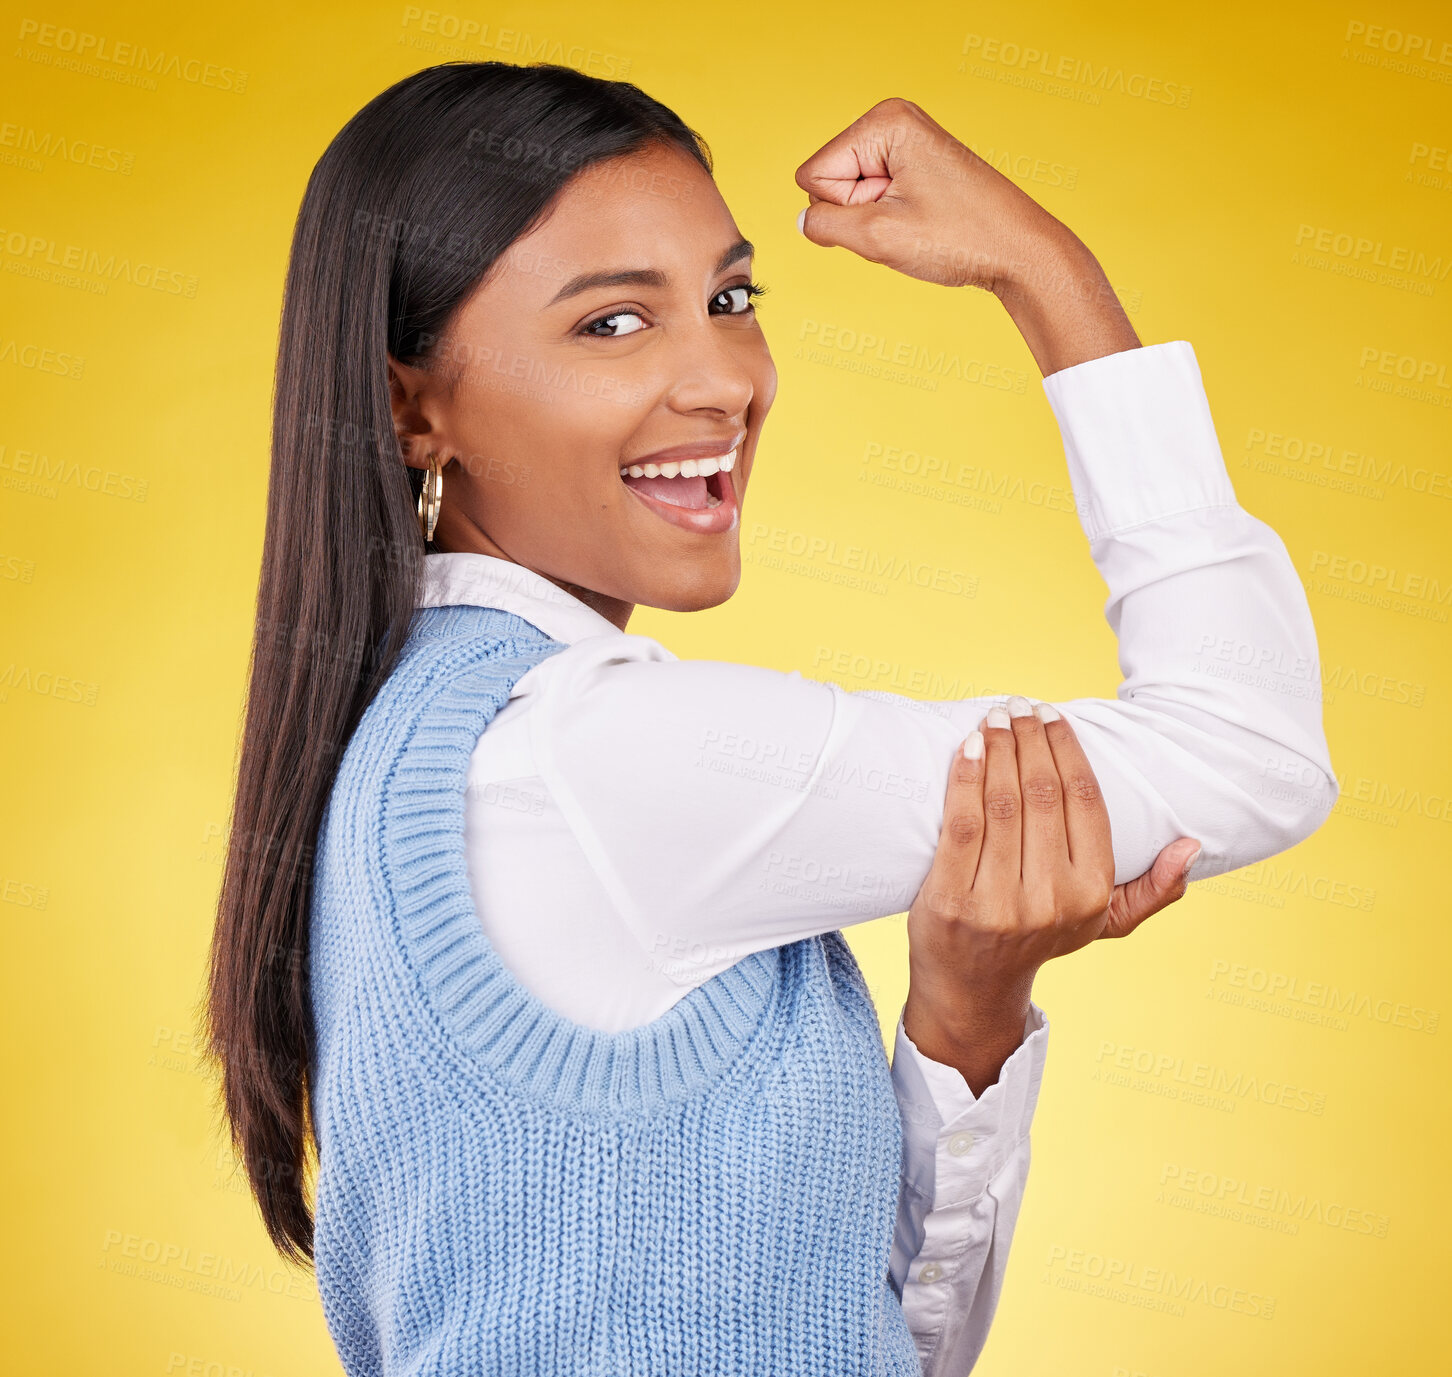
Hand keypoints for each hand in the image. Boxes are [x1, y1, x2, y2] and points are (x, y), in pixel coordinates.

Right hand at [793, 97, 1140, 374]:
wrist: (1019, 251)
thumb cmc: (962, 238)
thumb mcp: (878, 237)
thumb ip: (824, 226)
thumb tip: (803, 222)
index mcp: (884, 121)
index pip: (814, 176)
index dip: (842, 211)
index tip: (890, 216)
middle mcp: (894, 120)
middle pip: (830, 182)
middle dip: (858, 214)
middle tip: (907, 224)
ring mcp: (906, 142)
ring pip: (850, 195)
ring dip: (874, 222)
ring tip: (918, 225)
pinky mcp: (915, 165)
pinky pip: (873, 199)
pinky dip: (889, 220)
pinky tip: (922, 224)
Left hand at [901, 698, 1197, 1092]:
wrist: (972, 988)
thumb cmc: (1038, 938)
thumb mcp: (1103, 923)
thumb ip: (1152, 891)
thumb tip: (1192, 845)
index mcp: (1090, 895)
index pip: (1084, 801)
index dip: (1067, 749)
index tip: (1053, 715)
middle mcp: (1049, 900)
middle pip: (1040, 793)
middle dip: (1029, 738)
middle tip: (1018, 705)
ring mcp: (998, 903)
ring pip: (1001, 803)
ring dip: (998, 748)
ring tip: (995, 717)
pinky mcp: (950, 901)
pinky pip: (961, 824)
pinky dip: (964, 777)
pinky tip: (968, 747)